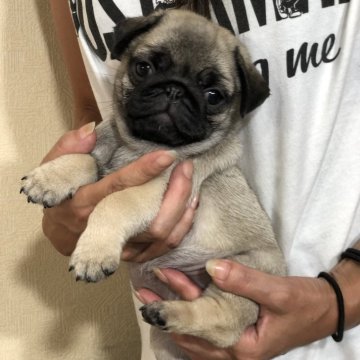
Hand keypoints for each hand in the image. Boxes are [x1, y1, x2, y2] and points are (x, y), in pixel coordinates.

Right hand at [42, 123, 195, 257]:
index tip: (168, 155)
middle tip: (186, 166)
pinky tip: (190, 205)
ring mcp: (122, 245)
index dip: (145, 171)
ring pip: (162, 234)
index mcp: (85, 203)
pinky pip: (165, 246)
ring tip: (191, 181)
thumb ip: (69, 147)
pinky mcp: (134, 253)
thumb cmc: (61, 196)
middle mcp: (105, 228)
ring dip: (183, 208)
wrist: (62, 233)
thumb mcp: (55, 168)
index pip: (119, 186)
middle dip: (175, 192)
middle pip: (149, 216)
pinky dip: (182, 226)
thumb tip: (91, 130)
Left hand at [137, 261, 338, 359]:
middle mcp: (234, 351)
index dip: (174, 315)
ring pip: (197, 333)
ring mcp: (235, 345)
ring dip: (175, 315)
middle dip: (167, 315)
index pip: (200, 330)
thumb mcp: (277, 291)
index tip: (151, 302)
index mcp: (242, 346)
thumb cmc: (303, 304)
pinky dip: (190, 317)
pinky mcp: (237, 335)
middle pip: (193, 333)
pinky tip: (178, 303)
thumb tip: (211, 266)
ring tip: (153, 297)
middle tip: (144, 296)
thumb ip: (245, 281)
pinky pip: (206, 330)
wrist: (323, 309)